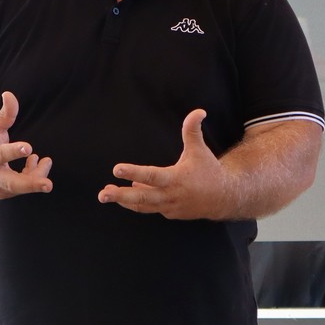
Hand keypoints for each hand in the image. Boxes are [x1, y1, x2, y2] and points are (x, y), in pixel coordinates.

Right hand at [0, 91, 52, 199]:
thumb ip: (5, 114)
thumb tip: (9, 94)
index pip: (0, 154)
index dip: (14, 151)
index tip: (29, 148)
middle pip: (12, 183)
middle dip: (31, 183)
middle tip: (48, 185)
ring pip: (20, 187)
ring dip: (37, 176)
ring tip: (46, 161)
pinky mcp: (4, 194)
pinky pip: (22, 187)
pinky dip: (32, 176)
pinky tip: (35, 163)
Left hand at [98, 109, 230, 219]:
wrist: (223, 198)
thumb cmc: (209, 171)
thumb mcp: (200, 150)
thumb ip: (193, 131)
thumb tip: (198, 111)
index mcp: (176, 179)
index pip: (151, 175)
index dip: (134, 172)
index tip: (116, 169)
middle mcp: (170, 195)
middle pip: (141, 198)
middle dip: (120, 196)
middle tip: (102, 195)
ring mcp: (169, 207)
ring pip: (142, 205)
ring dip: (123, 200)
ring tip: (106, 193)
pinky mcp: (169, 213)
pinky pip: (150, 207)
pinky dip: (138, 202)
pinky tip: (129, 193)